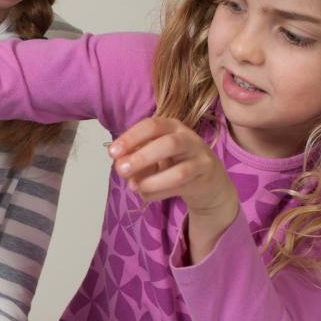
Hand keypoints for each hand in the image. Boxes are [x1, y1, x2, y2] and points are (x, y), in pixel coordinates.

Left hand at [108, 117, 238, 226]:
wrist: (208, 181)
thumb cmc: (175, 162)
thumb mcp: (154, 155)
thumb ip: (136, 157)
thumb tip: (119, 164)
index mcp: (173, 126)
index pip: (152, 125)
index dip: (131, 138)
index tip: (112, 152)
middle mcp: (189, 139)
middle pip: (168, 144)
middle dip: (142, 158)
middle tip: (121, 170)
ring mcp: (200, 160)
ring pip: (179, 172)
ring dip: (152, 181)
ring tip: (132, 186)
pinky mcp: (204, 180)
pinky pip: (181, 189)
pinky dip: (159, 193)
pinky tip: (145, 195)